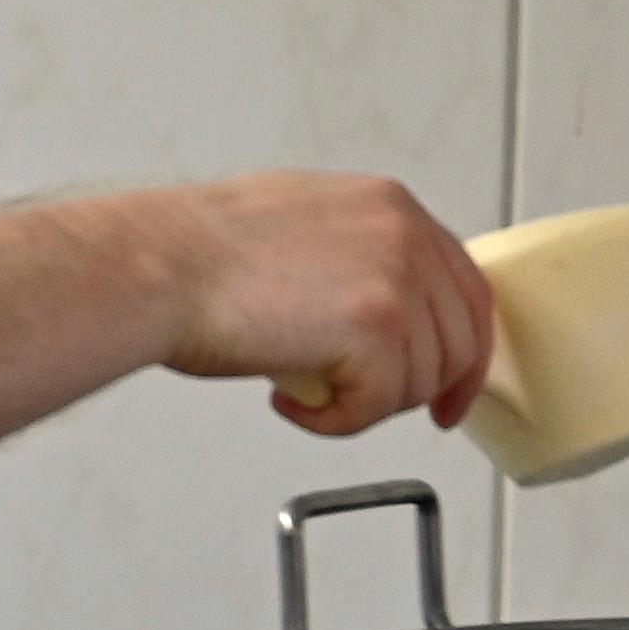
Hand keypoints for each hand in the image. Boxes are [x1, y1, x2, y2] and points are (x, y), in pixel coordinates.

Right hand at [151, 173, 494, 438]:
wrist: (163, 268)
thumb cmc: (203, 255)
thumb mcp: (304, 227)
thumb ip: (357, 258)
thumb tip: (373, 307)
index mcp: (391, 207)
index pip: (465, 287)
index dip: (462, 348)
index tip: (446, 388)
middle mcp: (404, 236)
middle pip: (458, 340)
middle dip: (421, 390)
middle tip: (373, 408)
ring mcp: (396, 280)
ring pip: (420, 380)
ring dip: (364, 405)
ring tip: (307, 394)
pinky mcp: (376, 329)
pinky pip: (377, 406)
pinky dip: (335, 423)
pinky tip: (293, 404)